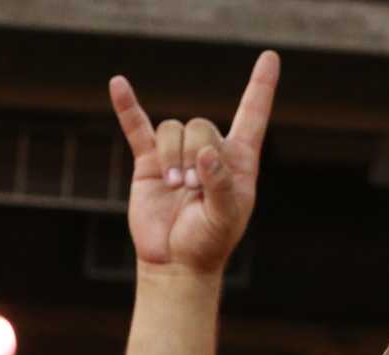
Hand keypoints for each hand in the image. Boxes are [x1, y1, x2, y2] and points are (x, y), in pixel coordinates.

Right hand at [110, 51, 278, 275]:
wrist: (174, 263)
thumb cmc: (208, 243)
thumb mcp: (225, 218)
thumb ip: (221, 186)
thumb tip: (206, 154)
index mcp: (237, 160)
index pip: (252, 114)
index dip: (261, 86)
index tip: (270, 58)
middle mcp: (208, 150)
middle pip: (201, 125)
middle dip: (194, 154)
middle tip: (191, 190)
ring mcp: (177, 154)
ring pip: (173, 129)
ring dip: (172, 157)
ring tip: (173, 188)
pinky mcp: (149, 162)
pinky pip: (138, 127)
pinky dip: (127, 106)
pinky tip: (117, 84)